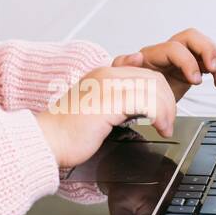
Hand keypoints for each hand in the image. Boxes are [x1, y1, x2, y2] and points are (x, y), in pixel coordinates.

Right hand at [34, 66, 176, 167]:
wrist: (48, 140)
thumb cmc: (68, 133)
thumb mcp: (97, 111)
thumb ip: (117, 103)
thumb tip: (138, 105)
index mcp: (104, 75)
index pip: (145, 74)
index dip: (160, 94)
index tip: (162, 113)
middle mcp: (107, 75)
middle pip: (154, 78)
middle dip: (168, 102)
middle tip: (168, 123)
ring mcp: (108, 86)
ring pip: (154, 87)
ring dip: (167, 110)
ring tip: (165, 128)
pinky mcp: (110, 101)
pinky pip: (148, 101)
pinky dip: (160, 115)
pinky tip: (159, 128)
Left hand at [111, 28, 215, 101]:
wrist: (135, 102)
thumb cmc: (128, 90)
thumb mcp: (121, 80)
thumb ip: (123, 66)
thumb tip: (135, 56)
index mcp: (152, 55)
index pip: (175, 48)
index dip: (188, 62)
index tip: (195, 81)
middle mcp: (168, 53)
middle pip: (192, 37)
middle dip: (208, 51)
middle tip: (214, 70)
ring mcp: (180, 60)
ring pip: (204, 46)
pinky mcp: (190, 68)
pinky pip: (209, 61)